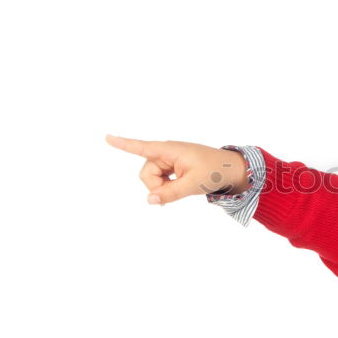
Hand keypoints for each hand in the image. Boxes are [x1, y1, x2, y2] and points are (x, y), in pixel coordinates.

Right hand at [105, 134, 246, 205]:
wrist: (231, 169)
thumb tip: (149, 200)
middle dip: (155, 186)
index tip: (107, 137)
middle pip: (146, 172)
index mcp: (170, 150)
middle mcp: (166, 152)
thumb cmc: (214, 171)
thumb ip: (170, 193)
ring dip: (161, 187)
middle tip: (174, 192)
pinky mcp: (172, 166)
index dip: (123, 144)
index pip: (142, 147)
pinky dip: (164, 187)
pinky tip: (173, 193)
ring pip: (151, 178)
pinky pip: (159, 178)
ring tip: (180, 190)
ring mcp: (169, 159)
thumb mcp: (193, 185)